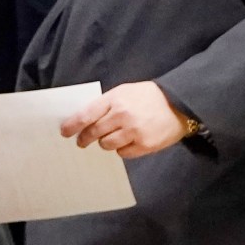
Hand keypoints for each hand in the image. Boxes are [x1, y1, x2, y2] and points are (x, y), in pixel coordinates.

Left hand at [61, 81, 187, 158]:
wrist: (180, 104)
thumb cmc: (148, 97)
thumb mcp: (124, 91)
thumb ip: (105, 104)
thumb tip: (83, 119)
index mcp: (115, 100)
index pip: (85, 116)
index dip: (72, 126)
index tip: (64, 132)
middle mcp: (123, 116)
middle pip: (93, 133)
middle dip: (84, 138)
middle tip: (81, 141)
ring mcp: (134, 132)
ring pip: (106, 145)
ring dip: (105, 143)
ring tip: (111, 137)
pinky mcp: (145, 145)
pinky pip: (123, 153)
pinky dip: (121, 149)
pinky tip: (127, 141)